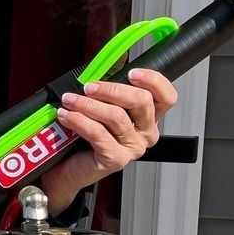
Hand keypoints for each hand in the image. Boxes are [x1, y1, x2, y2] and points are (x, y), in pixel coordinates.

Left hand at [41, 68, 178, 214]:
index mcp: (148, 117)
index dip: (153, 81)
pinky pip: (99, 133)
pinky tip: (67, 115)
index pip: (166, 96)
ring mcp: (133, 148)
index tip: (132, 73)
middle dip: (112, 89)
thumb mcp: (101, 106)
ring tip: (70, 100)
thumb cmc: (84, 136)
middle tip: (89, 87)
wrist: (67, 168)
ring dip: (89, 104)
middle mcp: (145, 133)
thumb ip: (109, 89)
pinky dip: (79, 121)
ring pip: (116, 116)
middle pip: (141, 101)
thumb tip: (104, 66)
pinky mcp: (116, 159)